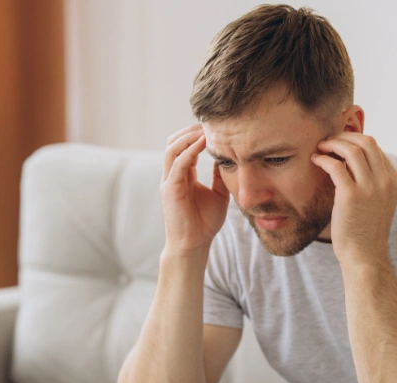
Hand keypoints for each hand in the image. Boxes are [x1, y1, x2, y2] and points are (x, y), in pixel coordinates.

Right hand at [161, 124, 230, 256]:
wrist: (194, 245)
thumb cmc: (204, 223)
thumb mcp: (218, 194)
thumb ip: (220, 176)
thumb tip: (228, 159)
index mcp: (182, 175)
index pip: (184, 147)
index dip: (196, 134)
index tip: (215, 126)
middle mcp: (172, 175)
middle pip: (174, 142)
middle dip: (190, 130)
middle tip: (210, 122)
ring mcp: (169, 181)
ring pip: (172, 148)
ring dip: (188, 136)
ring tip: (206, 129)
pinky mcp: (170, 189)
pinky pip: (177, 164)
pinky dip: (189, 150)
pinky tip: (204, 143)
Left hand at [310, 132, 396, 266]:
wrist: (365, 256)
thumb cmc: (365, 230)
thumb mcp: (376, 201)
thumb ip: (370, 180)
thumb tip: (348, 158)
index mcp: (393, 180)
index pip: (375, 147)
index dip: (354, 140)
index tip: (339, 142)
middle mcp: (385, 181)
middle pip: (366, 141)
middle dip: (345, 136)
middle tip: (328, 140)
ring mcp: (370, 188)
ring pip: (352, 149)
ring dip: (333, 144)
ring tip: (320, 147)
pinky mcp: (351, 195)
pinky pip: (335, 165)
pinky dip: (323, 159)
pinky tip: (316, 160)